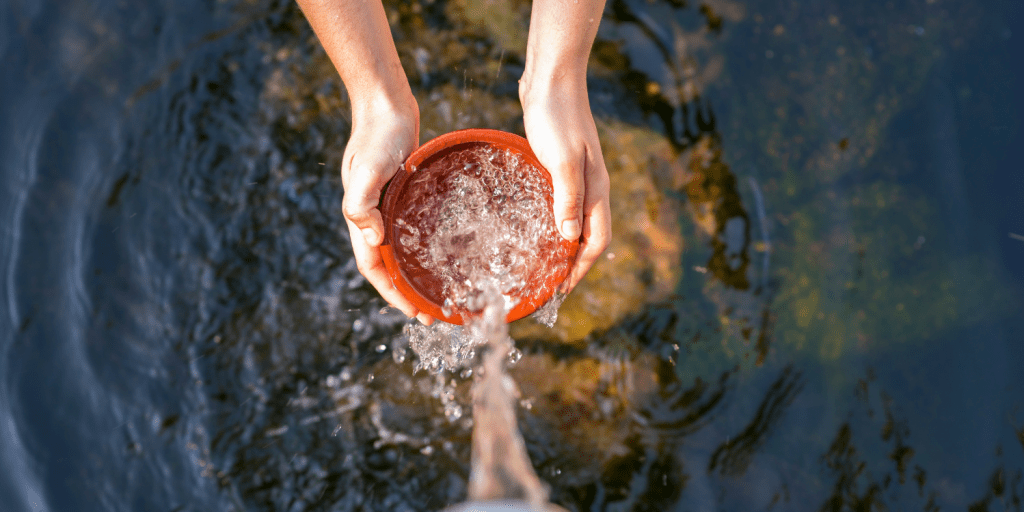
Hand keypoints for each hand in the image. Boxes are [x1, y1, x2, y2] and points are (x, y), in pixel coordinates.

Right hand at [341, 93, 434, 324]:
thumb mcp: (367, 169)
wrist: (385, 104)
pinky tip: (444, 252)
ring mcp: (388, 206)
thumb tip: (373, 240)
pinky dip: (423, 247)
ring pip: (401, 250)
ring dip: (415, 274)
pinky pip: (412, 230)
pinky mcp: (403, 195)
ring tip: (439, 292)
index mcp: (361, 218)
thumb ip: (362, 204)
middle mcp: (373, 217)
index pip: (374, 268)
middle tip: (434, 314)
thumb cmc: (377, 135)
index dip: (392, 293)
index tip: (414, 312)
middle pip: (388, 266)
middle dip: (407, 293)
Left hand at [521, 78, 611, 292]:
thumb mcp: (561, 159)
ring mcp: (576, 177)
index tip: (561, 290)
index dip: (581, 269)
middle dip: (572, 265)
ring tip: (540, 266)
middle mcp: (591, 188)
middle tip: (548, 286)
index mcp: (596, 190)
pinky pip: (560, 205)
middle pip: (588, 237)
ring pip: (574, 222)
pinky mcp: (560, 167)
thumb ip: (567, 198)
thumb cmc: (556, 117)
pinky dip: (551, 223)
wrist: (551, 79)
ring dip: (561, 246)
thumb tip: (569, 239)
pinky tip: (531, 228)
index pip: (596, 241)